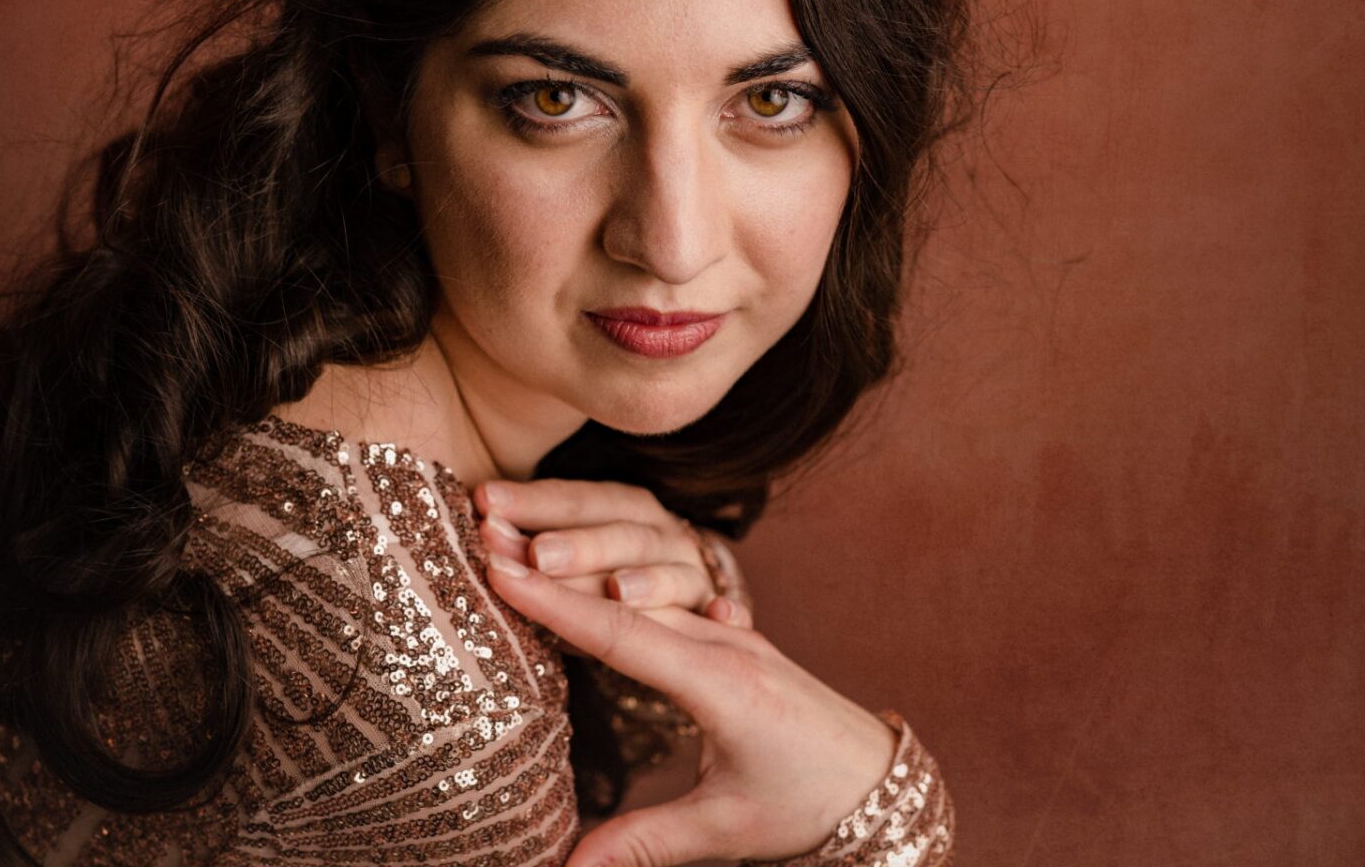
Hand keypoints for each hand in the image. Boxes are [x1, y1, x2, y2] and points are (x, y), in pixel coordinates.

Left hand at [473, 477, 752, 627]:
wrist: (700, 607)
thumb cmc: (615, 583)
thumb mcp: (578, 565)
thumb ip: (539, 559)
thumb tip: (473, 538)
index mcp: (622, 511)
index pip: (577, 498)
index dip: (535, 499)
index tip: (484, 502)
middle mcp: (661, 533)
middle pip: (625, 530)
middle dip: (581, 541)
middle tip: (537, 553)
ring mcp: (697, 568)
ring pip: (676, 568)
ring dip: (649, 577)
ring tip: (619, 592)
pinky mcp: (731, 609)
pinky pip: (732, 608)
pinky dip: (732, 608)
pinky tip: (725, 618)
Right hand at [484, 552, 898, 866]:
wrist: (882, 780)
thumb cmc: (810, 806)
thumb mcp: (725, 831)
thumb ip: (643, 843)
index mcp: (719, 683)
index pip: (620, 633)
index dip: (555, 603)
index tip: (499, 568)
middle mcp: (721, 643)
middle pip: (619, 593)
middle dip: (548, 562)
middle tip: (482, 530)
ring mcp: (727, 632)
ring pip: (641, 584)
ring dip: (575, 562)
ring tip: (511, 534)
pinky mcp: (729, 636)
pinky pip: (663, 597)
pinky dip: (611, 580)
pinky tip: (574, 560)